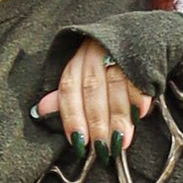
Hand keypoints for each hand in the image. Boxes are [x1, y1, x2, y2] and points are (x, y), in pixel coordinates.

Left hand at [38, 42, 152, 152]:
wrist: (141, 33)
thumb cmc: (108, 60)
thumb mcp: (83, 73)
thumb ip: (66, 95)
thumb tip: (40, 111)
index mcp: (77, 59)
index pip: (69, 88)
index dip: (72, 117)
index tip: (78, 143)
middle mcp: (94, 53)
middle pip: (92, 89)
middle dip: (97, 122)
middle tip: (102, 149)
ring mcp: (118, 51)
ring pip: (116, 85)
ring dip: (119, 117)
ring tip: (122, 141)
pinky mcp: (142, 53)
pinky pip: (139, 76)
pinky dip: (139, 97)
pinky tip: (140, 115)